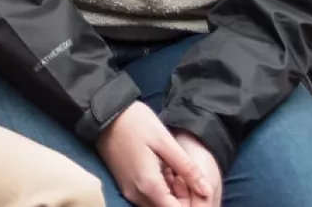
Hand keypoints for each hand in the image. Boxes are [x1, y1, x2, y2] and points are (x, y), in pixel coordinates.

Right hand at [98, 101, 224, 206]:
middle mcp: (137, 195)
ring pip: (157, 206)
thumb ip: (187, 168)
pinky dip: (161, 191)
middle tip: (191, 179)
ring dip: (172, 197)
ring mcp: (129, 191)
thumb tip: (207, 190)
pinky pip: (147, 198)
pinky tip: (167, 171)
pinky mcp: (125, 186)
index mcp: (149, 186)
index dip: (192, 206)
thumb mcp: (165, 141)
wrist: (105, 113)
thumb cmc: (136, 123)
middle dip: (183, 201)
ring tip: (178, 172)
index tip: (201, 194)